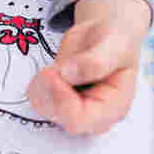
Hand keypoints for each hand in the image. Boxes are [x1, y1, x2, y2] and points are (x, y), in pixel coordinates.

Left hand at [27, 0, 149, 134]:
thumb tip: (69, 73)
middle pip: (60, 117)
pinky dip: (37, 83)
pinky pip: (36, 99)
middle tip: (53, 68)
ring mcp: (73, 107)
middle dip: (51, 91)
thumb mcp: (115, 45)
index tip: (56, 73)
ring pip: (44, 108)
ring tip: (56, 66)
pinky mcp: (57, 99)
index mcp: (114, 106)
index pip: (81, 120)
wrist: (105, 34)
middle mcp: (92, 113)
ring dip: (42, 85)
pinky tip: (51, 69)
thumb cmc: (116, 41)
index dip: (63, 100)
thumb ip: (96, 61)